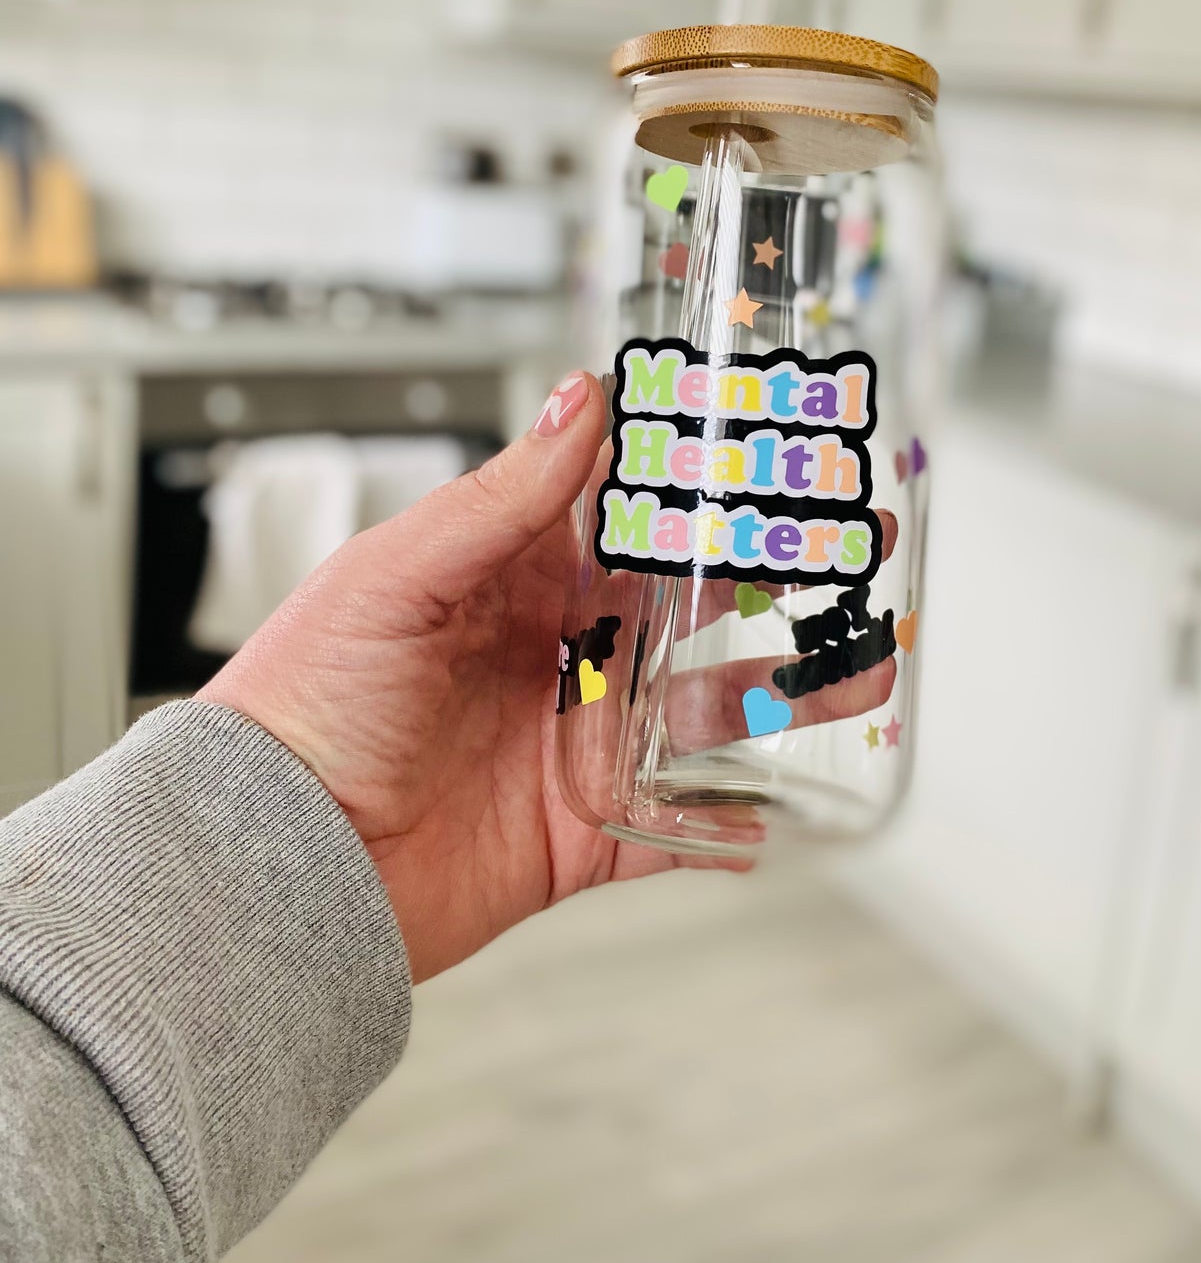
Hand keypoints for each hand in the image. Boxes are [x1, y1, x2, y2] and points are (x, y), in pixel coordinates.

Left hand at [199, 371, 892, 981]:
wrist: (278, 863)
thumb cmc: (303, 703)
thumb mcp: (395, 578)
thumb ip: (499, 499)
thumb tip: (578, 399)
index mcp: (512, 576)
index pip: (625, 510)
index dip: (695, 477)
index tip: (770, 440)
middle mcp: (556, 652)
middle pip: (688, 606)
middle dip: (769, 578)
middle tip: (848, 547)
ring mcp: (576, 741)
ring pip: (704, 711)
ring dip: (784, 694)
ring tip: (861, 674)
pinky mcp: (581, 830)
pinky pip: (675, 827)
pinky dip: (727, 824)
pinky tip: (781, 810)